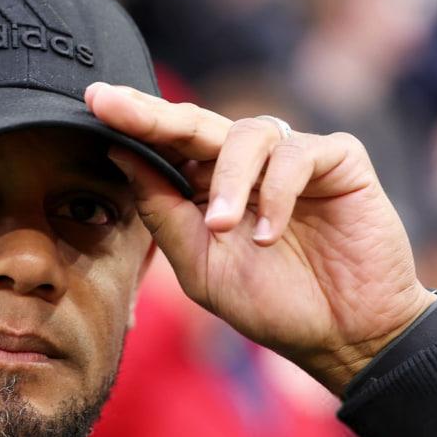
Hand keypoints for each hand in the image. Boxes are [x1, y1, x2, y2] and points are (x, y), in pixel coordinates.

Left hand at [84, 82, 436, 393]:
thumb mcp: (201, 267)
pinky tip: (270, 235)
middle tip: (116, 109)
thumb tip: (118, 155)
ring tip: (225, 227)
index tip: (92, 100)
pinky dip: (277, 193)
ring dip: (230, 181)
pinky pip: (298, 155)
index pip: (166, 144)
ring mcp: (295, 158)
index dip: (132, 119)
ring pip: (248, 134)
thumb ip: (163, 213)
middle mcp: (249, 164)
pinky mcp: (340, 160)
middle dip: (154, 116)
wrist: (345, 336)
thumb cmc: (274, 304)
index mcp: (210, 187)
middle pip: (196, 123)